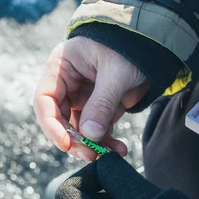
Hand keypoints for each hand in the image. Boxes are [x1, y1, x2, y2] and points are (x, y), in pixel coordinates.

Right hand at [33, 37, 148, 160]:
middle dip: (75, 140)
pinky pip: (97, 130)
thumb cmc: (130, 46)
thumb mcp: (116, 72)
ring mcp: (82, 97)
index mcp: (61, 67)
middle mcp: (67, 84)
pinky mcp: (99, 107)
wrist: (153, 44)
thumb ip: (102, 103)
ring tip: (111, 154)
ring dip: (93, 145)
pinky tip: (119, 149)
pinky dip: (106, 142)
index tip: (66, 144)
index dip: (51, 125)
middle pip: (60, 120)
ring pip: (79, 129)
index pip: (44, 100)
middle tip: (91, 154)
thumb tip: (89, 135)